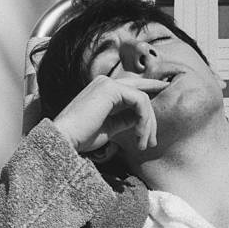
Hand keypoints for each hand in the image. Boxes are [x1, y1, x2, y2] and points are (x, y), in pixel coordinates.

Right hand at [53, 75, 168, 152]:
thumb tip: (140, 119)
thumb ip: (125, 119)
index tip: (164, 89)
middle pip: (141, 95)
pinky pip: (140, 102)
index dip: (151, 87)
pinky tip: (139, 137)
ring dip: (147, 125)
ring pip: (143, 100)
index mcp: (103, 90)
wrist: (64, 139)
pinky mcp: (111, 89)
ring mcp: (107, 84)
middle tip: (151, 142)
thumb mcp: (110, 128)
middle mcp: (105, 82)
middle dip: (151, 119)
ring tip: (143, 144)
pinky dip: (144, 121)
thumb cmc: (81, 138)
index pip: (133, 88)